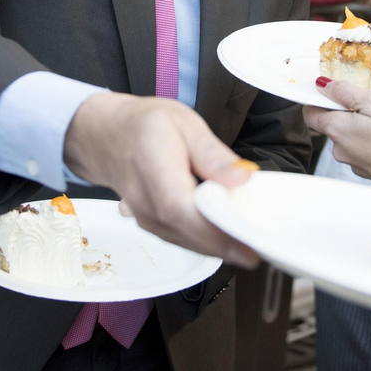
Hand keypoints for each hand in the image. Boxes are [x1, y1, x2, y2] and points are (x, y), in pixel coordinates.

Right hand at [64, 91, 259, 265]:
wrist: (107, 137)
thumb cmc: (145, 126)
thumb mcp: (185, 123)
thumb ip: (213, 154)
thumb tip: (242, 178)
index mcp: (153, 167)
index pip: (183, 210)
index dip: (217, 232)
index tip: (250, 245)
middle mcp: (145, 201)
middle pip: (188, 233)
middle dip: (229, 245)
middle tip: (264, 247)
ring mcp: (146, 218)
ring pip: (188, 242)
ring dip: (221, 247)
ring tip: (253, 243)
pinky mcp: (153, 226)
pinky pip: (183, 239)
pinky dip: (208, 241)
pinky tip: (229, 237)